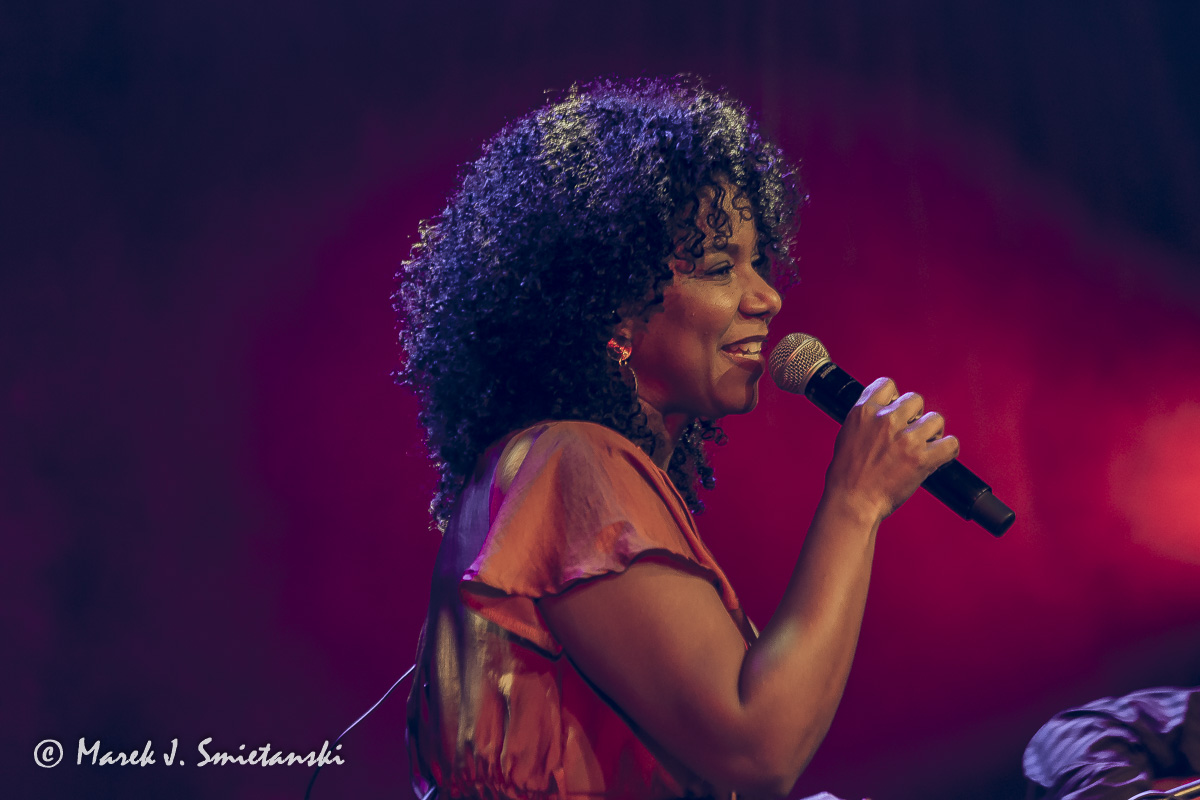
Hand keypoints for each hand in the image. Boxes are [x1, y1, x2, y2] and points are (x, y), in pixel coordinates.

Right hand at [823, 376, 959, 523]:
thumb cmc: (845, 475)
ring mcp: (906, 438)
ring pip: (936, 419)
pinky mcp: (922, 458)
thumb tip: (881, 414)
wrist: (851, 502)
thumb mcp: (847, 436)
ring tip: (924, 446)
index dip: (894, 398)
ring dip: (932, 432)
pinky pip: (950, 444)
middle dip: (915, 416)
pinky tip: (938, 457)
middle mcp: (886, 420)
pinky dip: (947, 450)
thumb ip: (866, 421)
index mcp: (864, 412)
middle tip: (910, 433)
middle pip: (916, 400)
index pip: (887, 385)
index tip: (896, 411)